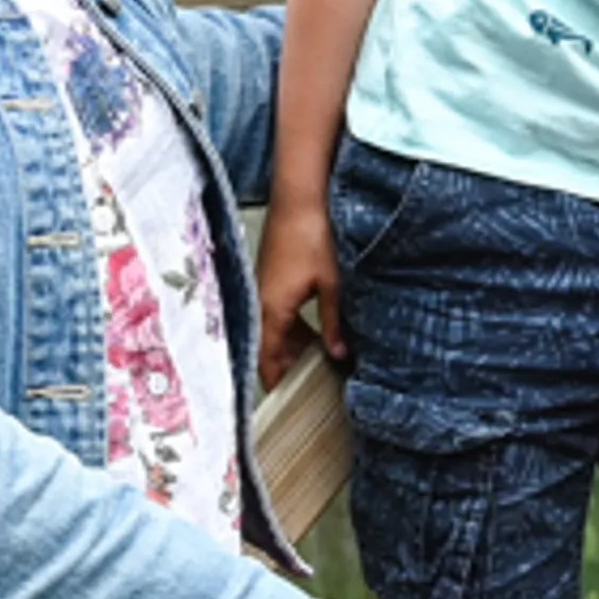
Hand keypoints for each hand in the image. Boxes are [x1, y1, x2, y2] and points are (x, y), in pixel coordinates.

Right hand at [255, 196, 343, 388]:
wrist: (298, 197)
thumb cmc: (312, 235)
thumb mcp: (331, 284)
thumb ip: (333, 322)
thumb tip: (338, 354)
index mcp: (272, 310)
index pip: (266, 359)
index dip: (274, 381)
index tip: (285, 401)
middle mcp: (260, 302)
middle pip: (267, 346)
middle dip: (286, 365)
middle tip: (310, 381)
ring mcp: (262, 287)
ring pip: (271, 328)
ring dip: (290, 344)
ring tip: (317, 356)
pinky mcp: (269, 275)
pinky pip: (274, 311)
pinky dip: (290, 324)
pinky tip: (311, 326)